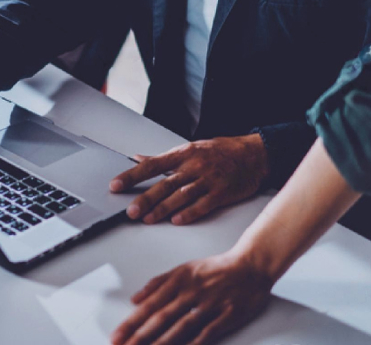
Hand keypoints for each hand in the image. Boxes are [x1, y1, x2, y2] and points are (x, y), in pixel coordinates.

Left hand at [109, 135, 268, 224]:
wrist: (254, 154)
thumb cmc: (221, 151)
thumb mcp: (191, 149)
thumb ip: (163, 158)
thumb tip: (137, 157)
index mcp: (183, 154)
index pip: (151, 165)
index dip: (132, 175)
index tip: (116, 185)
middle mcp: (194, 166)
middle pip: (165, 184)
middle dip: (146, 198)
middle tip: (130, 211)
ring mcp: (208, 180)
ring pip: (181, 196)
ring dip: (163, 209)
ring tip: (148, 219)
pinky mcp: (222, 193)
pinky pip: (203, 205)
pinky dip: (189, 213)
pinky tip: (177, 221)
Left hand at [111, 251, 271, 344]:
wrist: (251, 265)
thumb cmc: (216, 268)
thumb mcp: (184, 268)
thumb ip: (158, 283)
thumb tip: (135, 298)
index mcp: (179, 280)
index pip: (150, 304)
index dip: (132, 322)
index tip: (116, 335)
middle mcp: (192, 291)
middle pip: (161, 317)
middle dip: (140, 335)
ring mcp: (210, 304)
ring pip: (181, 326)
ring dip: (162, 342)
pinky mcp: (228, 314)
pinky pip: (208, 331)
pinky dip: (195, 342)